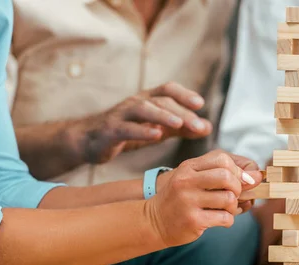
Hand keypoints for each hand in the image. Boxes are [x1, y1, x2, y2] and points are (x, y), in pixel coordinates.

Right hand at [68, 82, 211, 163]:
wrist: (90, 141)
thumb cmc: (127, 132)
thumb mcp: (157, 129)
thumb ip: (182, 128)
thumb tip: (208, 127)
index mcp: (147, 100)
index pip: (168, 89)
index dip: (184, 94)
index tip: (201, 104)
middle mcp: (135, 102)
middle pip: (161, 101)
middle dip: (182, 112)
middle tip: (200, 125)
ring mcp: (122, 115)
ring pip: (144, 110)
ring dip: (163, 116)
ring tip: (179, 123)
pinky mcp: (111, 131)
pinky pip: (127, 128)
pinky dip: (142, 131)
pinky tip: (156, 135)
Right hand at [146, 150, 261, 246]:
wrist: (154, 221)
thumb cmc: (181, 198)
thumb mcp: (194, 177)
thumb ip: (222, 172)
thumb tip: (258, 176)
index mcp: (188, 167)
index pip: (222, 158)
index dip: (238, 169)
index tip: (240, 180)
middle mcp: (186, 181)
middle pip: (227, 177)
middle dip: (238, 187)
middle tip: (234, 195)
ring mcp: (188, 201)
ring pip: (229, 198)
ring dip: (233, 206)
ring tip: (225, 209)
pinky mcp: (193, 220)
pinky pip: (225, 218)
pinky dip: (228, 220)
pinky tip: (219, 219)